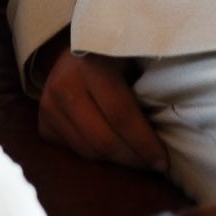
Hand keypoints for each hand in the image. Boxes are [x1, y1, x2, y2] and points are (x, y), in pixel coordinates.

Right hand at [37, 38, 167, 171]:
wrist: (71, 50)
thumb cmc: (111, 54)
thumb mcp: (130, 58)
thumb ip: (145, 86)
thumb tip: (172, 126)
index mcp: (89, 67)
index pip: (121, 115)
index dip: (144, 143)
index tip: (163, 160)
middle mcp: (63, 87)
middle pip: (103, 140)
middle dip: (133, 159)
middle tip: (154, 166)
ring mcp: (48, 107)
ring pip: (88, 152)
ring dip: (117, 162)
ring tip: (138, 160)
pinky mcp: (43, 124)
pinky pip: (74, 152)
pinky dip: (97, 157)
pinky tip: (114, 152)